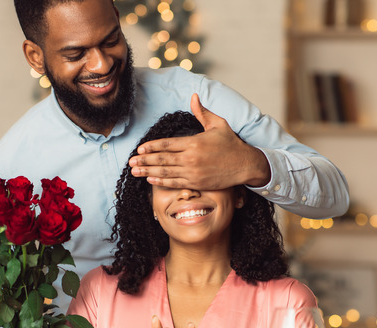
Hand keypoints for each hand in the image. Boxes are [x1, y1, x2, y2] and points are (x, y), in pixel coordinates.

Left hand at [129, 94, 270, 188]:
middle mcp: (191, 158)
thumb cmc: (231, 144)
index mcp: (194, 142)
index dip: (152, 147)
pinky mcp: (196, 183)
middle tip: (131, 161)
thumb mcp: (218, 124)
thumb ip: (202, 112)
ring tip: (135, 171)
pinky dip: (160, 182)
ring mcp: (193, 172)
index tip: (140, 148)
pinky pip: (174, 183)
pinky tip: (150, 179)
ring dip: (148, 172)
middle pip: (162, 159)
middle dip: (144, 160)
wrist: (245, 165)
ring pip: (165, 172)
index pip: (167, 144)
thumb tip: (194, 96)